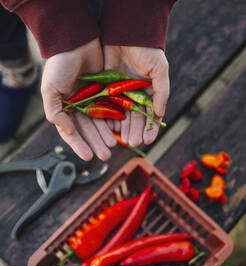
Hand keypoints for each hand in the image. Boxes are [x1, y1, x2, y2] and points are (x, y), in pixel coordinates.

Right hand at [41, 38, 116, 160]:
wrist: (76, 41)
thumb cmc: (59, 65)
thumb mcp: (50, 90)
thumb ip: (54, 112)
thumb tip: (68, 132)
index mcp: (64, 108)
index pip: (71, 132)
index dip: (80, 145)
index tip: (89, 157)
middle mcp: (78, 107)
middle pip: (89, 130)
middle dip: (97, 143)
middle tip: (106, 155)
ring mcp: (92, 100)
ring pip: (101, 122)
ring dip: (107, 134)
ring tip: (114, 145)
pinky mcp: (105, 92)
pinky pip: (111, 109)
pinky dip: (115, 119)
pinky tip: (120, 129)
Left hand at [103, 45, 169, 146]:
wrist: (127, 33)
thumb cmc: (148, 51)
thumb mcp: (160, 71)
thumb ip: (161, 93)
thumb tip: (160, 114)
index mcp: (149, 93)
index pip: (150, 115)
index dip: (150, 129)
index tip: (148, 141)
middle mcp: (135, 96)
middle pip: (135, 118)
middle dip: (134, 132)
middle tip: (132, 143)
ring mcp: (121, 93)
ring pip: (121, 115)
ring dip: (122, 128)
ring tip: (121, 140)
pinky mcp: (108, 89)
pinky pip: (108, 106)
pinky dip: (109, 117)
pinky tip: (110, 127)